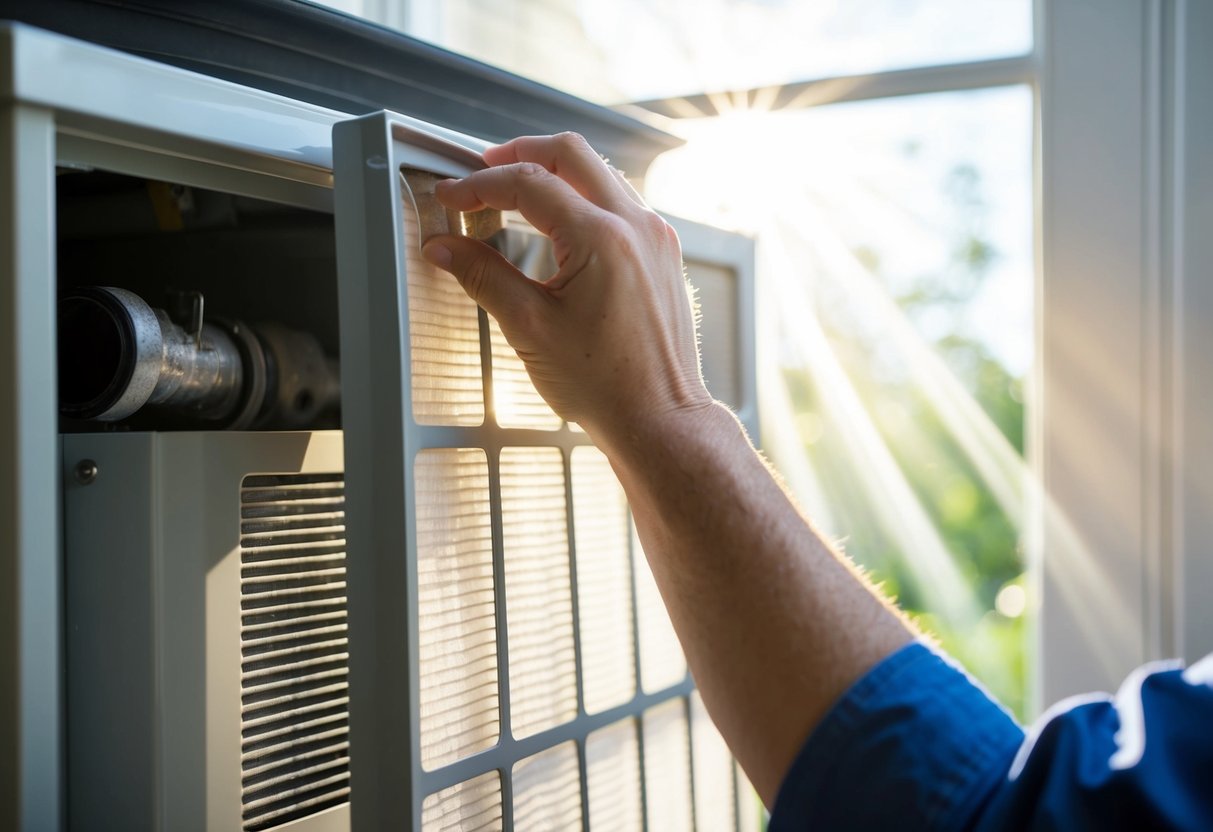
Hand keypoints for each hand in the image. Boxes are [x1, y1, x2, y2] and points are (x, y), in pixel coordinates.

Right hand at [420, 132, 712, 443]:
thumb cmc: (605, 384)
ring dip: (554, 172)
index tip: (452, 197)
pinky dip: (583, 196)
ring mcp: (656, 237)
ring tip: (515, 193)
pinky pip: (620, 201)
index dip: (479, 185)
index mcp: (602, 238)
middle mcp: (636, 226)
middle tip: (483, 170)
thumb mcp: (529, 328)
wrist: (658, 418)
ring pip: (599, 172)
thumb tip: (444, 247)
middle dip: (520, 154)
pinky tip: (558, 222)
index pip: (528, 184)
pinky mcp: (663, 253)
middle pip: (570, 153)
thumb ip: (482, 276)